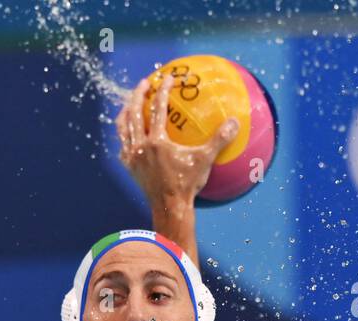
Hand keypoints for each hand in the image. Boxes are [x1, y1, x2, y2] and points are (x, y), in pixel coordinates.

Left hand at [117, 74, 238, 206]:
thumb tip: (234, 122)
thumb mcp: (204, 160)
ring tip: (131, 103)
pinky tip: (128, 131)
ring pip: (123, 128)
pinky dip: (124, 134)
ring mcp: (131, 157)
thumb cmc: (187, 184)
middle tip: (144, 83)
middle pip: (134, 113)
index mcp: (156, 141)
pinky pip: (122, 145)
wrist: (169, 207)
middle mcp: (140, 147)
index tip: (167, 77)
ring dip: (127, 111)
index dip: (162, 90)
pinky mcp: (128, 167)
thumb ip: (219, 140)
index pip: (158, 108)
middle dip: (138, 95)